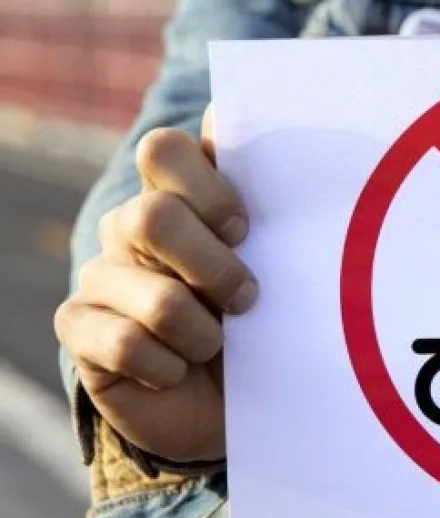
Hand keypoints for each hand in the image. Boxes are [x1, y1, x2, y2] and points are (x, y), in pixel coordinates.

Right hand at [55, 105, 252, 461]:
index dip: (206, 186)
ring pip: (155, 297)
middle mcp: (132, 224)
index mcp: (180, 195)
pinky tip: (178, 372)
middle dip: (214, 268)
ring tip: (220, 346)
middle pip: (154, 217)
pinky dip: (169, 368)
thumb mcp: (280, 266)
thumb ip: (270, 203)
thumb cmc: (264, 322)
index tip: (245, 228)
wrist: (235, 400)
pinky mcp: (78, 327)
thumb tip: (244, 115)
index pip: (165, 150)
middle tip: (247, 298)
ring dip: (203, 334)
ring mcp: (101, 274)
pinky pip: (126, 345)